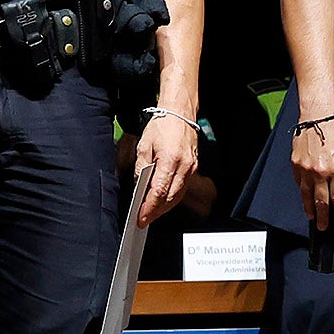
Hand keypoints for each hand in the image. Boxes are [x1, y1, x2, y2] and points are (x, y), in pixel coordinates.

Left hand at [128, 110, 200, 225]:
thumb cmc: (163, 126)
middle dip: (156, 211)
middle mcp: (184, 166)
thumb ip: (141, 167)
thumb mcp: (144, 145)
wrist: (180, 113)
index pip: (159, 191)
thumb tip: (139, 186)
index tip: (141, 216)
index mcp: (170, 160)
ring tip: (151, 214)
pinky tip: (163, 202)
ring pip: (178, 196)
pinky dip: (172, 198)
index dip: (149, 207)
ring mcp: (191, 168)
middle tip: (144, 220)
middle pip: (170, 198)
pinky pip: (182, 188)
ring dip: (164, 207)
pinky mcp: (193, 168)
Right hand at [291, 113, 333, 231]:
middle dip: (323, 216)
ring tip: (311, 216)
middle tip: (322, 225)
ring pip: (307, 195)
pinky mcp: (296, 164)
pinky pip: (298, 183)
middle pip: (321, 200)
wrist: (319, 115)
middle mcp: (321, 172)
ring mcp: (306, 169)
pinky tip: (304, 197)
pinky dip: (301, 191)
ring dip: (309, 208)